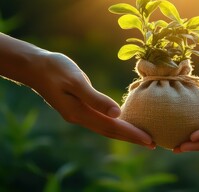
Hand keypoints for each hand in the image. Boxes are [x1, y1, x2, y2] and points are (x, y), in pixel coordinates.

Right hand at [30, 52, 153, 148]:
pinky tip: (123, 123)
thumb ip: (95, 98)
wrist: (34, 66)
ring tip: (142, 137)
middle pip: (110, 131)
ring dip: (124, 133)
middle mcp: (80, 117)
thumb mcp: (75, 81)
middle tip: (152, 143)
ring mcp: (78, 114)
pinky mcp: (79, 107)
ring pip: (106, 127)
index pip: (112, 127)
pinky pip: (101, 120)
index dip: (131, 134)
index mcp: (80, 113)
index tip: (149, 140)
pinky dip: (115, 124)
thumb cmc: (55, 69)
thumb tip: (117, 113)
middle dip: (132, 137)